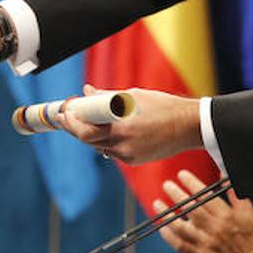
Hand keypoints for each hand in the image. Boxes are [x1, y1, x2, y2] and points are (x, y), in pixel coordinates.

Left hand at [55, 85, 202, 164]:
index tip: (64, 113)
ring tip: (87, 119)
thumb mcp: (133, 96)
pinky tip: (107, 129)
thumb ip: (106, 97)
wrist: (189, 126)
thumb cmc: (163, 106)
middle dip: (76, 128)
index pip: (85, 131)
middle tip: (67, 116)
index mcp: (122, 128)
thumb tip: (87, 92)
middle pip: (88, 141)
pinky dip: (106, 140)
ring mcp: (128, 155)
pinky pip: (113, 151)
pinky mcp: (134, 160)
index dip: (71, 123)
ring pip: (99, 146)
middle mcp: (123, 145)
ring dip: (91, 134)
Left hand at [153, 169, 252, 252]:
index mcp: (235, 219)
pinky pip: (181, 244)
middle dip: (178, 193)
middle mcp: (219, 228)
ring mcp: (207, 243)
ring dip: (168, 212)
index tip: (184, 175)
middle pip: (193, 206)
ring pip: (183, 223)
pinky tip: (162, 227)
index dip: (195, 183)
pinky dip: (170, 235)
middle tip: (167, 184)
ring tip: (157, 202)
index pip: (210, 195)